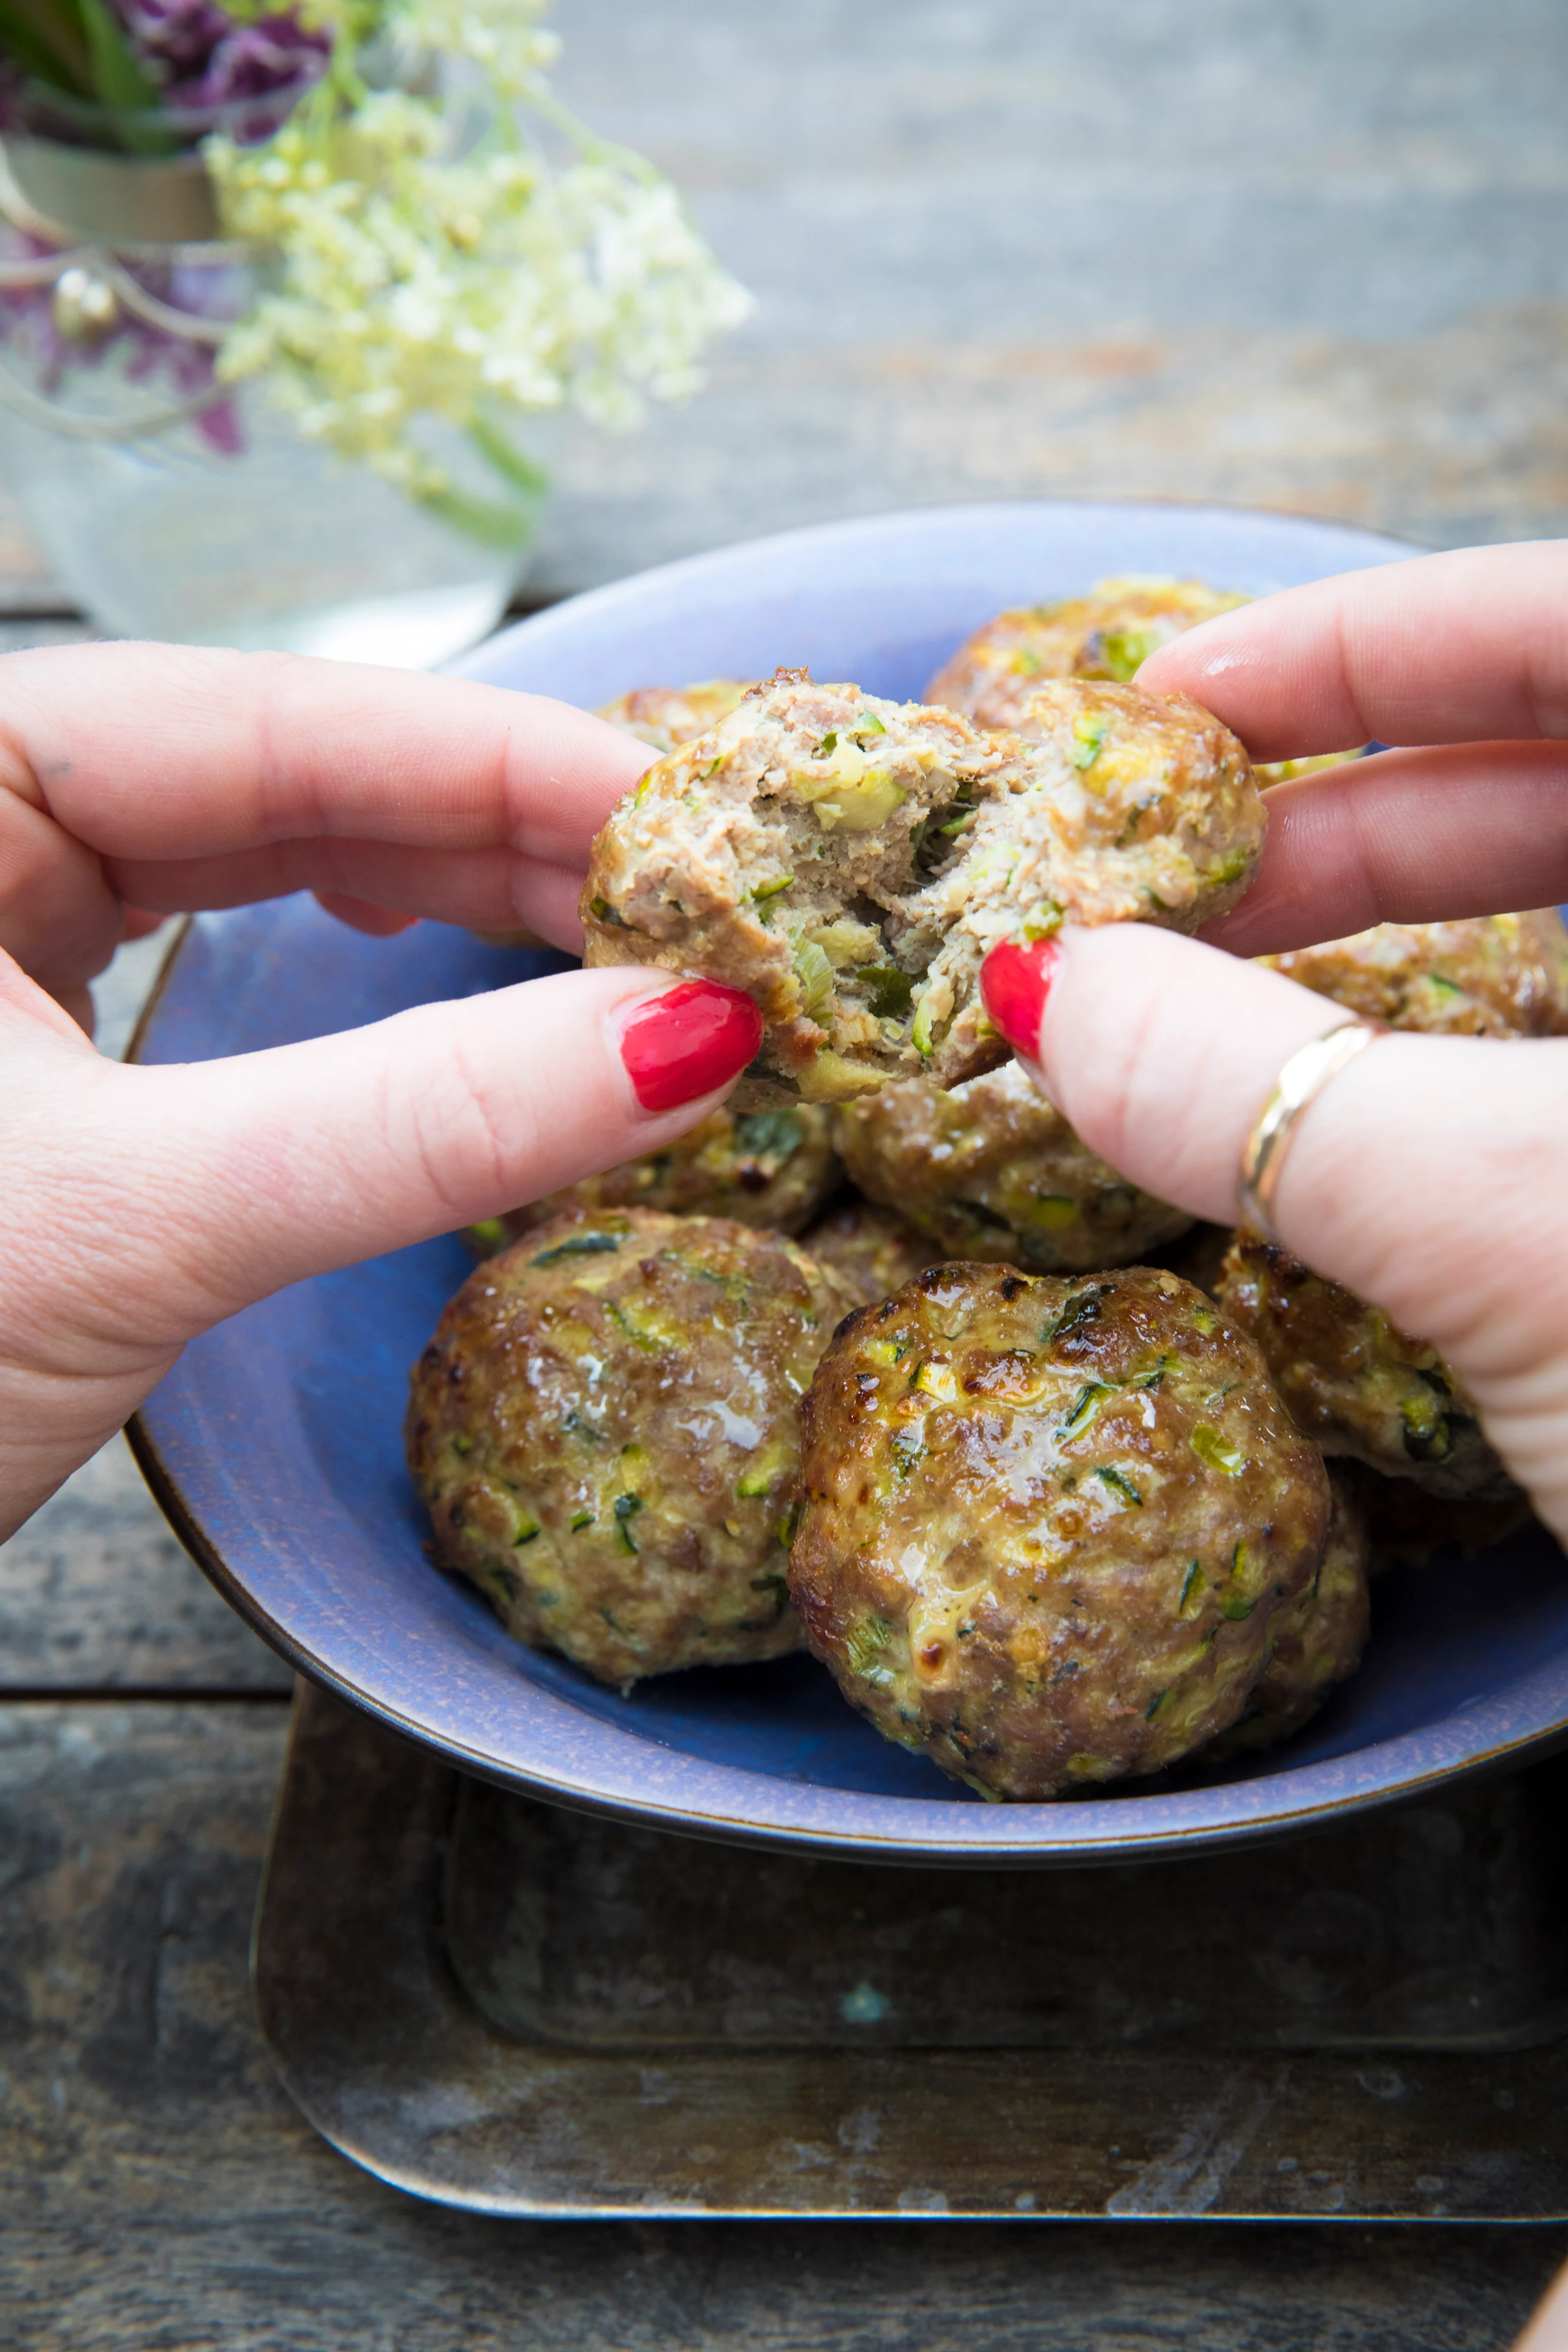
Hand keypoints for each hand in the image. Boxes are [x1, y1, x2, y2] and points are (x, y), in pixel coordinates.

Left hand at [0, 643, 760, 1538]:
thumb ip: (420, 1119)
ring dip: (430, 894)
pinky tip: (444, 967)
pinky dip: (338, 968)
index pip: (259, 721)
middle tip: (690, 907)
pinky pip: (193, 944)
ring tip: (607, 940)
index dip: (499, 764)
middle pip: (264, 771)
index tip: (690, 826)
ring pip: (237, 851)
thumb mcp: (140, 1222)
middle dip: (486, 835)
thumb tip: (688, 1037)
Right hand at [978, 543, 1567, 1547]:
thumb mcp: (1515, 1231)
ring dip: (1397, 939)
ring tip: (1215, 995)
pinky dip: (1465, 1058)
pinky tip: (1348, 1114)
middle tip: (1162, 883)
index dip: (1368, 638)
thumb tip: (1051, 995)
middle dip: (1349, 812)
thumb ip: (1262, 1094)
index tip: (1177, 697)